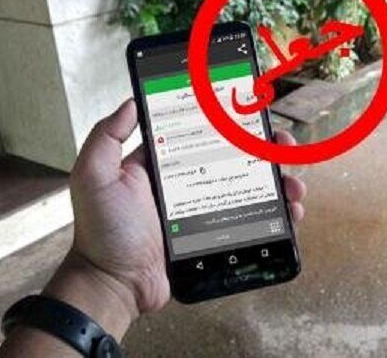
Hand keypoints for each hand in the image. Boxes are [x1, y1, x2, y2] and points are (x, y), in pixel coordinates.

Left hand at [68, 99, 306, 316]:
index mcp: (161, 163)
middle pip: (234, 156)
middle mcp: (185, 181)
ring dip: (276, 180)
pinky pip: (249, 218)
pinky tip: (288, 211)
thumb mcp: (94, 176)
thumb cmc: (102, 232)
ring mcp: (202, 208)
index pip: (201, 131)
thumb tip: (132, 101)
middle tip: (282, 146)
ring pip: (248, 186)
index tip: (251, 112)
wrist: (115, 285)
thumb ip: (107, 137)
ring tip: (292, 183)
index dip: (228, 120)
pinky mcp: (213, 234)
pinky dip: (273, 213)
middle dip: (263, 149)